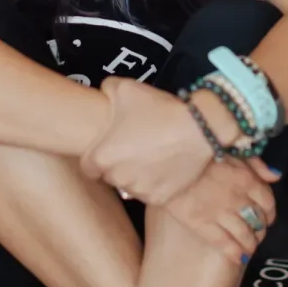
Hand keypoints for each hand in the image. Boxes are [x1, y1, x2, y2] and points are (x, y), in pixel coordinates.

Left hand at [80, 77, 219, 204]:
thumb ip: (106, 90)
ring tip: (149, 157)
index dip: (96, 157)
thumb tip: (103, 92)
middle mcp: (117, 178)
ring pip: (130, 186)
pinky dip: (154, 183)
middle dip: (117, 165)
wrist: (199, 128)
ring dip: (135, 176)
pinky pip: (151, 193)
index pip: (88, 167)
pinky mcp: (160, 198)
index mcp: (102, 157)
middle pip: (109, 176)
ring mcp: (140, 191)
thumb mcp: (125, 88)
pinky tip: (163, 167)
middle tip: (132, 149)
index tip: (107, 149)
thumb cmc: (159, 109)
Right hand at [164, 157, 277, 266]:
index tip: (268, 218)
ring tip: (250, 247)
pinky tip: (239, 259)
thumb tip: (275, 176)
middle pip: (257, 221)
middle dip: (260, 229)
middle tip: (257, 233)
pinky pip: (223, 243)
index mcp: (245, 179)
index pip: (267, 202)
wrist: (168, 163)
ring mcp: (219, 213)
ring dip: (250, 243)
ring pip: (244, 235)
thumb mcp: (231, 149)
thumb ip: (255, 163)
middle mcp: (237, 199)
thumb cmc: (200, 153)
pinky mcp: (201, 224)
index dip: (270, 213)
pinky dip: (234, 253)